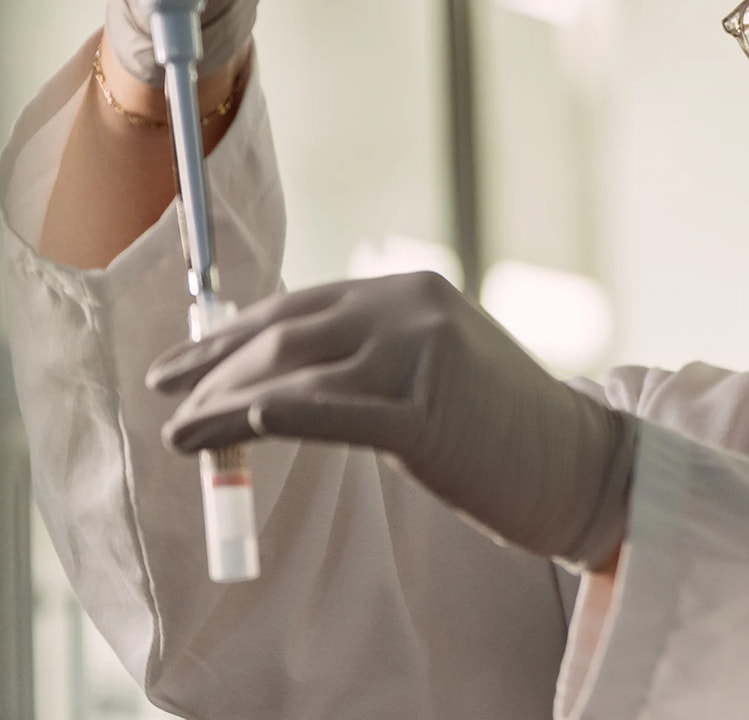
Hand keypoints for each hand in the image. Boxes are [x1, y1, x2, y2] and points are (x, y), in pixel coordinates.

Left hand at [146, 272, 637, 570]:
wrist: (577, 463)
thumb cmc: (500, 425)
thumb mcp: (433, 365)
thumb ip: (367, 355)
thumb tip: (273, 379)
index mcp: (412, 292)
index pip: (301, 304)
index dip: (232, 334)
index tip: (184, 362)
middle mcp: (414, 309)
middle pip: (288, 334)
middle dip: (214, 368)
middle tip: (164, 395)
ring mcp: (422, 357)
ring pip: (296, 375)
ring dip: (223, 406)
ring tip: (182, 436)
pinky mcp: (428, 416)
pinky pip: (330, 413)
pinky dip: (272, 417)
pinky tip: (229, 428)